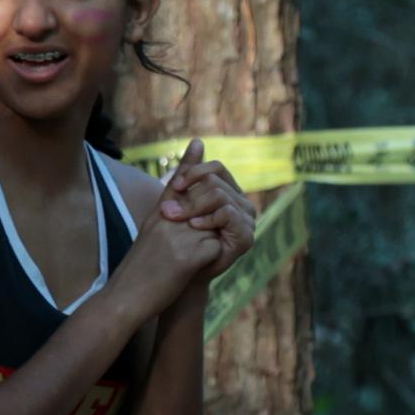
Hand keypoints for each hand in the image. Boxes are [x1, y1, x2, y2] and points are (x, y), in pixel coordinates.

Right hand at [116, 143, 221, 315]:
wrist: (122, 300)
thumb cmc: (133, 276)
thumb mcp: (146, 241)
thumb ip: (163, 221)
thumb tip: (172, 208)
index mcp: (157, 216)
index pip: (176, 183)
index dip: (189, 164)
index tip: (198, 142)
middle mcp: (167, 220)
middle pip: (204, 200)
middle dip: (216, 215)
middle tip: (210, 234)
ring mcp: (178, 236)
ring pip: (214, 225)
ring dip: (216, 241)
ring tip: (207, 258)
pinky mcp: (188, 255)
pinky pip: (216, 248)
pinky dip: (215, 260)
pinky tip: (202, 271)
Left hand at [159, 137, 255, 281]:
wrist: (179, 274)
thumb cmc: (176, 238)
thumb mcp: (177, 202)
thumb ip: (187, 173)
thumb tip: (196, 140)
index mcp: (227, 191)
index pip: (216, 168)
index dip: (194, 172)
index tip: (175, 184)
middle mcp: (241, 203)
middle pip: (216, 182)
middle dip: (189, 194)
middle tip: (167, 210)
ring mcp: (247, 220)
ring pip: (220, 197)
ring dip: (193, 207)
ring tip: (176, 219)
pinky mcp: (247, 236)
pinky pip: (228, 215)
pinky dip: (208, 219)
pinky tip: (193, 226)